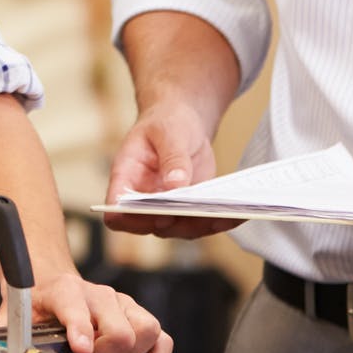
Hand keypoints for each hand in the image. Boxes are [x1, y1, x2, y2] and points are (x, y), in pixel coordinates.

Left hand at [20, 270, 173, 352]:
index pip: (77, 305)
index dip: (81, 328)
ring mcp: (123, 304)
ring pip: (147, 330)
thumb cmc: (34, 306)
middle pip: (120, 328)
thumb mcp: (10, 317)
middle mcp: (99, 294)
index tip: (80, 351)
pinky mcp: (140, 318)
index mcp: (64, 289)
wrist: (51, 284)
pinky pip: (163, 340)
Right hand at [101, 102, 242, 238]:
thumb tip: (175, 185)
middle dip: (173, 222)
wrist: (181, 123)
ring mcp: (165, 207)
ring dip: (199, 225)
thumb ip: (171, 157)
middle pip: (148, 224)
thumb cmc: (165, 123)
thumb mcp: (167, 132)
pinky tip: (236, 214)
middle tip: (195, 213)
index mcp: (126, 176)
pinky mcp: (188, 210)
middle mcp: (142, 198)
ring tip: (223, 214)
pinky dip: (218, 221)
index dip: (126, 216)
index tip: (150, 213)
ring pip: (178, 229)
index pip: (116, 205)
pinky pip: (199, 223)